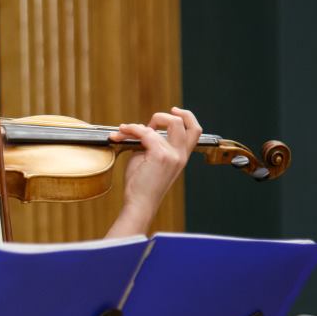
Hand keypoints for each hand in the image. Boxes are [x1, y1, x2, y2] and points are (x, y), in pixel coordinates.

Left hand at [107, 107, 201, 235]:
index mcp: (181, 157)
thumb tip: (142, 129)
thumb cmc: (140, 186)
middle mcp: (181, 155)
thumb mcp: (148, 159)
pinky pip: (147, 133)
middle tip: (150, 122)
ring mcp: (173, 155)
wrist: (139, 204)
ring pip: (169, 123)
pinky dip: (132, 130)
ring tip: (127, 130)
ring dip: (144, 123)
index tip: (172, 111)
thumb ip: (149, 143)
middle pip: (186, 123)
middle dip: (166, 116)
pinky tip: (122, 133)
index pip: (194, 130)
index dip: (186, 116)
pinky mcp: (161, 156)